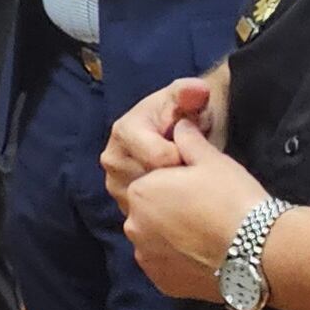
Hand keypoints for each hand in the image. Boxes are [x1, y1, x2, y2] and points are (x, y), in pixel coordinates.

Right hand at [103, 76, 216, 207]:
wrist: (182, 132)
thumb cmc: (188, 115)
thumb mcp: (191, 100)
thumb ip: (192, 94)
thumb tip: (197, 91)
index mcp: (124, 131)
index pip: (162, 158)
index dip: (186, 158)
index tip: (196, 151)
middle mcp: (112, 159)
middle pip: (153, 183)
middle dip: (178, 178)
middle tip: (193, 166)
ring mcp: (116, 186)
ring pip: (151, 203)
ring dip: (173, 196)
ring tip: (186, 179)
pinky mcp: (124, 207)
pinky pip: (149, 218)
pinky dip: (168, 212)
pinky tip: (181, 198)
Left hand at [120, 124, 267, 304]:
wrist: (256, 251)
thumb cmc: (231, 197)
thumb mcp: (212, 159)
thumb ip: (188, 139)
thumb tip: (179, 126)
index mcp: (140, 191)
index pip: (151, 182)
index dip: (176, 182)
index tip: (200, 187)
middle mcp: (132, 225)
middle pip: (150, 212)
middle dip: (171, 210)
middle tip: (206, 211)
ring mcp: (145, 258)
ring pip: (155, 240)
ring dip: (173, 237)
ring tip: (207, 235)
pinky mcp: (161, 283)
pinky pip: (166, 265)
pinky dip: (180, 260)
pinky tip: (205, 255)